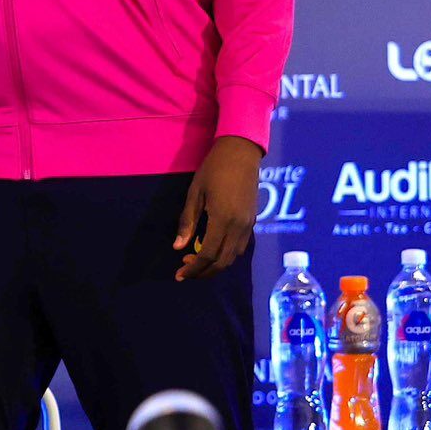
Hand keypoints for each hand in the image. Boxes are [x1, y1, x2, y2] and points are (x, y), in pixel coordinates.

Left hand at [174, 135, 262, 280]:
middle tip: (186, 271)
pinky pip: (240, 246)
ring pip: (233, 256)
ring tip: (196, 262)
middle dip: (204, 272)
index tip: (179, 275)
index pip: (207, 254)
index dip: (193, 268)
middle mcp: (239, 227)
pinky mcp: (252, 221)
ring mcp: (248, 225)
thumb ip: (187, 221)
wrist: (241, 154)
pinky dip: (226, 254)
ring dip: (215, 264)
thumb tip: (178, 247)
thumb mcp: (194, 194)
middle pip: (223, 261)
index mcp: (222, 220)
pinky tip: (212, 249)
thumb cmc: (213, 170)